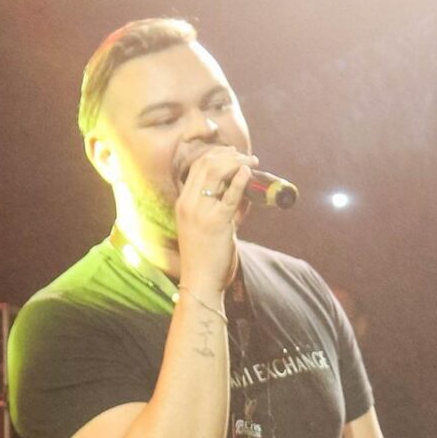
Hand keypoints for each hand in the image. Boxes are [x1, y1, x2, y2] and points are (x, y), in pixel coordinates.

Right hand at [173, 145, 253, 301]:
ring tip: (252, 163)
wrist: (201, 283)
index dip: (217, 154)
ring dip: (237, 163)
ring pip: (217, 173)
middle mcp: (189, 204)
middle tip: (247, 157)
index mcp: (183, 203)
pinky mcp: (217, 223)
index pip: (197, 165)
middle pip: (206, 163)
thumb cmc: (206, 258)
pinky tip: (249, 173)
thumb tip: (246, 192)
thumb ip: (225, 208)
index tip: (234, 155)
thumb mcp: (210, 227)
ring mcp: (201, 213)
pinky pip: (230, 195)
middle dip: (229, 155)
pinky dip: (241, 180)